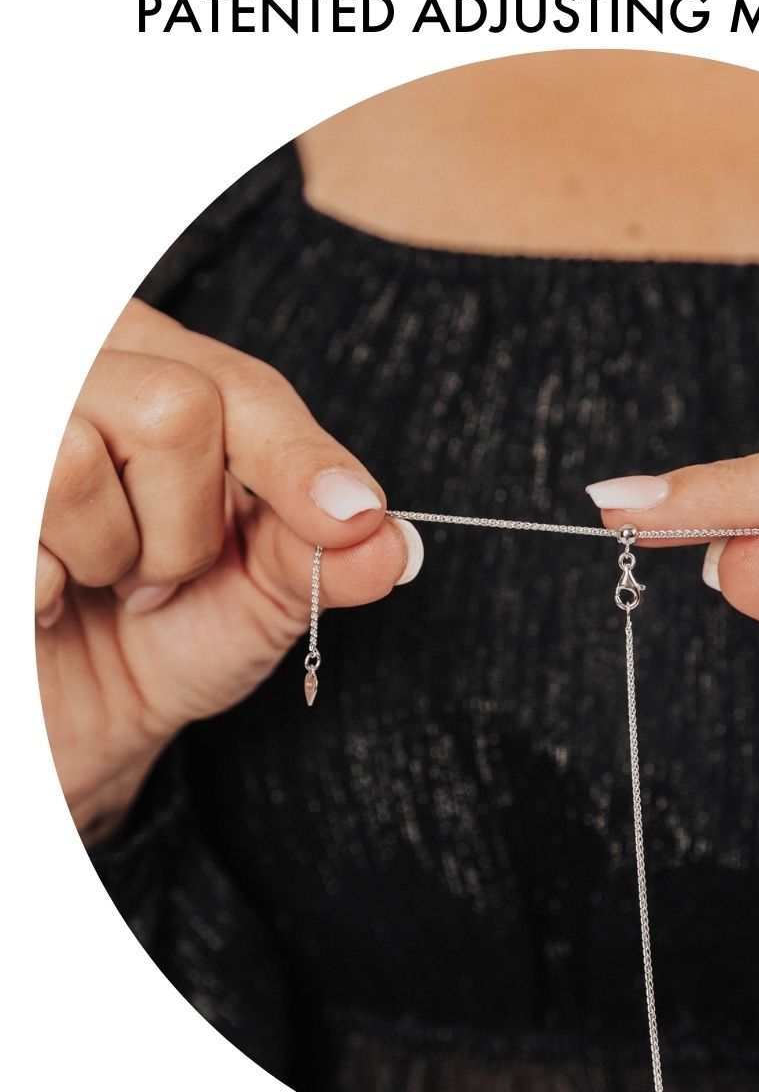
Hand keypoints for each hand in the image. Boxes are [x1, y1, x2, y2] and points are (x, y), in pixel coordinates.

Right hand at [36, 299, 422, 844]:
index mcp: (163, 377)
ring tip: (98, 582)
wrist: (66, 716)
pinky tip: (41, 597)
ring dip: (110, 555)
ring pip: (78, 459)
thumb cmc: (161, 637)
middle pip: (175, 405)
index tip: (351, 520)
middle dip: (187, 526)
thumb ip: (317, 556)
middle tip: (158, 577)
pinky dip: (44, 584)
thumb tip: (390, 542)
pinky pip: (20, 521)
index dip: (300, 459)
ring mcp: (16, 425)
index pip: (241, 388)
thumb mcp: (257, 596)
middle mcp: (84, 375)